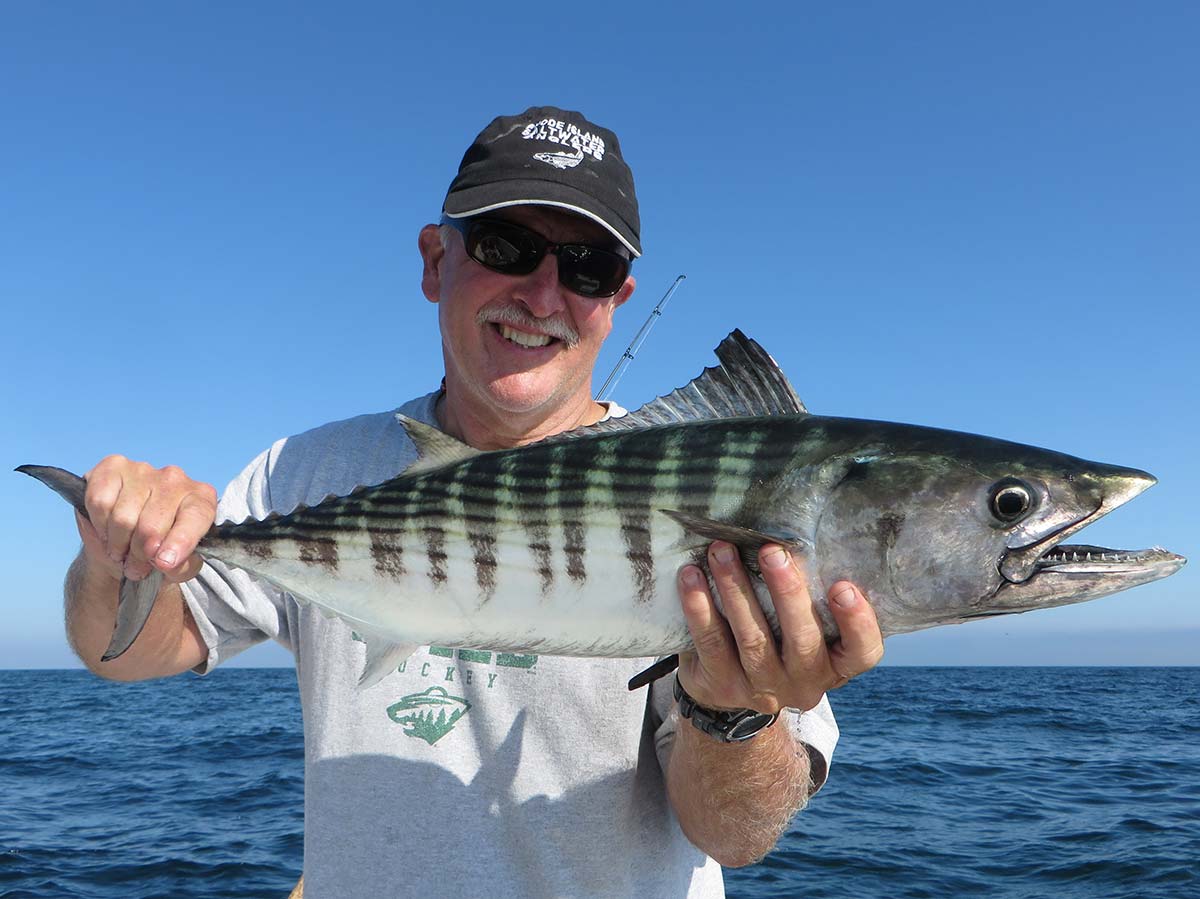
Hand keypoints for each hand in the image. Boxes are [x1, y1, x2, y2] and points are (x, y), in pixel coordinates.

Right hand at [77, 455, 216, 584]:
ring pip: (123, 517)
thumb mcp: (179, 566)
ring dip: (117, 544)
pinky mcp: (113, 466)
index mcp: (201, 499)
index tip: (165, 562)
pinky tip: (107, 530)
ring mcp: (144, 470)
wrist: (127, 542)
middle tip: (136, 565)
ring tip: (122, 550)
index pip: (196, 516)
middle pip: (152, 525)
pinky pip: (100, 501)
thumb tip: (165, 561)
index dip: (180, 541)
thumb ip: (181, 566)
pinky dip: (100, 525)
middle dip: (140, 554)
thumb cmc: (159, 550)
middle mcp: (176, 479)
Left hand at [677, 541, 883, 713]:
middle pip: (802, 640)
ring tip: (722, 550)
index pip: (862, 651)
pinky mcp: (723, 685)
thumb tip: (799, 530)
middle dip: (787, 592)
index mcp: (835, 664)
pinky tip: (691, 576)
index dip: (857, 623)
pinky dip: (700, 607)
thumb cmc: (777, 637)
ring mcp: (763, 688)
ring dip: (736, 589)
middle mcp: (804, 682)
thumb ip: (811, 594)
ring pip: (752, 638)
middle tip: (772, 552)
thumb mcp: (804, 624)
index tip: (844, 586)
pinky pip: (711, 643)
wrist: (726, 687)